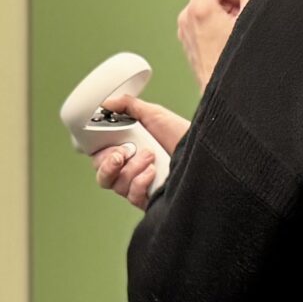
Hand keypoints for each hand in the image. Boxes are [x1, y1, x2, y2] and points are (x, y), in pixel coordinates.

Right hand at [89, 99, 187, 213]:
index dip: (98, 154)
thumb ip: (128, 106)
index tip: (109, 144)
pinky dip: (139, 182)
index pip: (99, 158)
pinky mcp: (149, 199)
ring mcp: (140, 186)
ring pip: (117, 185)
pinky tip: (152, 171)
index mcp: (127, 151)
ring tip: (150, 155)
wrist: (204, 151)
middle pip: (103, 176)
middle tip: (122, 153)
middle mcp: (130, 170)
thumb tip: (107, 102)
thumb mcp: (154, 114)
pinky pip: (132, 195)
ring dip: (131, 168)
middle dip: (108, 163)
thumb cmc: (181, 135)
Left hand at [177, 0, 258, 89]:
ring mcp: (187, 31)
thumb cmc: (236, 66)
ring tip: (245, 24)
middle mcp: (188, 19)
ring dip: (229, 7)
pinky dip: (221, 19)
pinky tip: (236, 34)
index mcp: (200, 10)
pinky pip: (205, 19)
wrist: (226, 96)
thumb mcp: (251, 19)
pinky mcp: (190, 41)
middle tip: (250, 6)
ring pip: (209, 3)